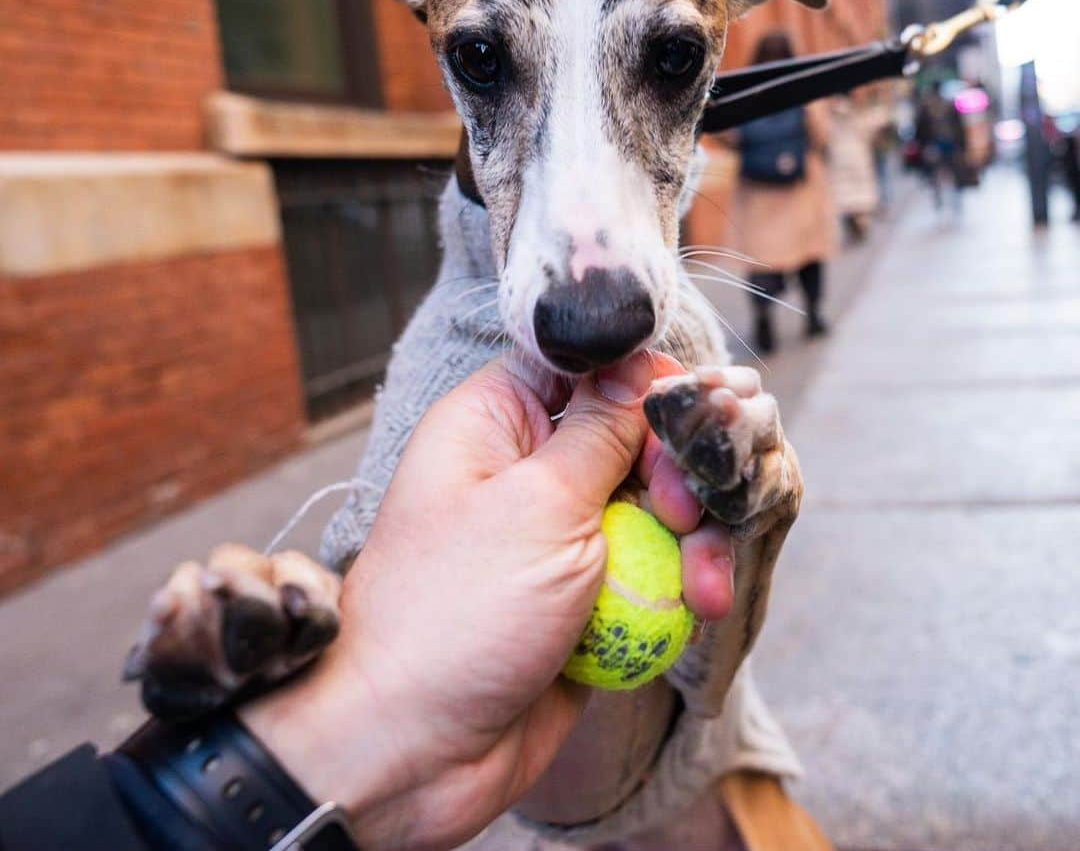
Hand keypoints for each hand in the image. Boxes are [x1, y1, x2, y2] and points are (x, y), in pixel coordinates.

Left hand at [244, 350, 734, 849]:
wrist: (414, 753)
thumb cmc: (456, 615)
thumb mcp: (538, 506)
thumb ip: (601, 433)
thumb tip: (637, 365)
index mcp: (496, 421)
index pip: (586, 365)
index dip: (645, 380)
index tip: (695, 409)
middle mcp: (529, 467)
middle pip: (634, 434)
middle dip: (676, 470)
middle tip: (681, 512)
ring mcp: (562, 533)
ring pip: (656, 504)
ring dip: (693, 538)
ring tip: (702, 587)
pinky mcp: (589, 592)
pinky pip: (654, 566)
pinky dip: (682, 583)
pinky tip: (697, 607)